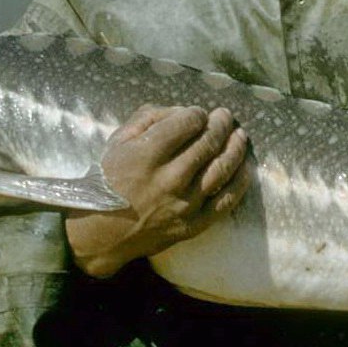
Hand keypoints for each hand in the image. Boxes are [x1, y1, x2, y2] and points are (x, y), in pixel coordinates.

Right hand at [65, 104, 249, 278]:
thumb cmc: (107, 182)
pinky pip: (226, 201)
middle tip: (225, 116)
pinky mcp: (194, 224)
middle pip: (208, 143)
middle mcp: (170, 178)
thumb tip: (180, 112)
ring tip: (240, 135)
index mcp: (147, 155)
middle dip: (221, 124)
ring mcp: (185, 204)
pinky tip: (246, 167)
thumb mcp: (117, 142)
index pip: (186, 124)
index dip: (197, 114)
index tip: (199, 113)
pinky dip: (240, 181)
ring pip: (222, 169)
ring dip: (236, 148)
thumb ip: (147, 119)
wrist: (102, 234)